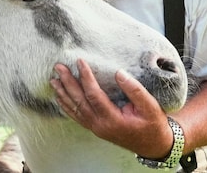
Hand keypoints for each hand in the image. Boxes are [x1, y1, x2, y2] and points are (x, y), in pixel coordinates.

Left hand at [50, 59, 174, 159]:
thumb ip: (135, 90)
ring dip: (63, 94)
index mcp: (112, 120)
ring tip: (53, 80)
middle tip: (58, 67)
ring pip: (74, 110)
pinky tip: (59, 97)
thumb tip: (119, 73)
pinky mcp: (95, 128)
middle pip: (79, 102)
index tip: (80, 61)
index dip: (86, 77)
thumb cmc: (152, 125)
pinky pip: (77, 116)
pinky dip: (66, 106)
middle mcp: (100, 125)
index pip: (93, 95)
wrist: (153, 145)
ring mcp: (96, 128)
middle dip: (67, 83)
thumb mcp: (150, 107)